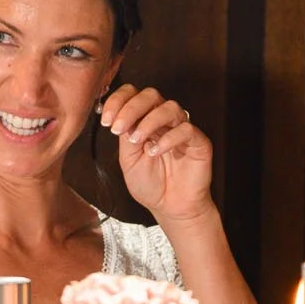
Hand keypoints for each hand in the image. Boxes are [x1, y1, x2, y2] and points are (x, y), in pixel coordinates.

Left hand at [100, 82, 214, 226]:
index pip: (132, 96)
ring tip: (137, 141)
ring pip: (169, 107)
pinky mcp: (198, 141)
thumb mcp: (128, 160)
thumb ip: (125, 136)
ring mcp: (181, 129)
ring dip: (149, 121)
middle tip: (118, 127)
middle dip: (130, 108)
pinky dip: (169, 138)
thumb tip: (116, 116)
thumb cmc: (151, 185)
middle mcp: (163, 121)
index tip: (106, 120)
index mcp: (144, 121)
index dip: (118, 101)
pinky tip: (156, 152)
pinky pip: (186, 129)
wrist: (170, 208)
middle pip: (150, 95)